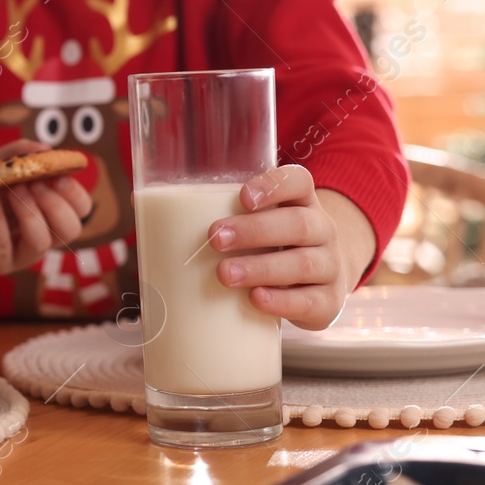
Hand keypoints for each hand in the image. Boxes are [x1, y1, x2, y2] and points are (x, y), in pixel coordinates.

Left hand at [0, 140, 92, 275]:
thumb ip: (18, 154)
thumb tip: (44, 148)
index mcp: (49, 213)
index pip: (80, 210)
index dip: (76, 194)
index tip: (59, 176)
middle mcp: (41, 235)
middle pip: (71, 229)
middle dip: (57, 204)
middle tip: (36, 184)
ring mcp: (19, 252)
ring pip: (41, 242)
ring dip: (29, 212)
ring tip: (12, 189)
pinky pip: (2, 243)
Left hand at [204, 166, 375, 329]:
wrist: (322, 284)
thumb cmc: (276, 247)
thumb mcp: (261, 224)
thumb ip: (225, 214)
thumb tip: (154, 206)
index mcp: (303, 203)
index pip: (298, 182)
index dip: (274, 186)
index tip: (243, 196)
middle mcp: (323, 230)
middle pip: (298, 224)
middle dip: (254, 231)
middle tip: (216, 238)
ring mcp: (330, 266)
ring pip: (303, 264)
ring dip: (260, 268)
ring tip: (224, 274)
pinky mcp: (328, 302)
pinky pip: (309, 302)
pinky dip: (281, 301)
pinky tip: (256, 299)